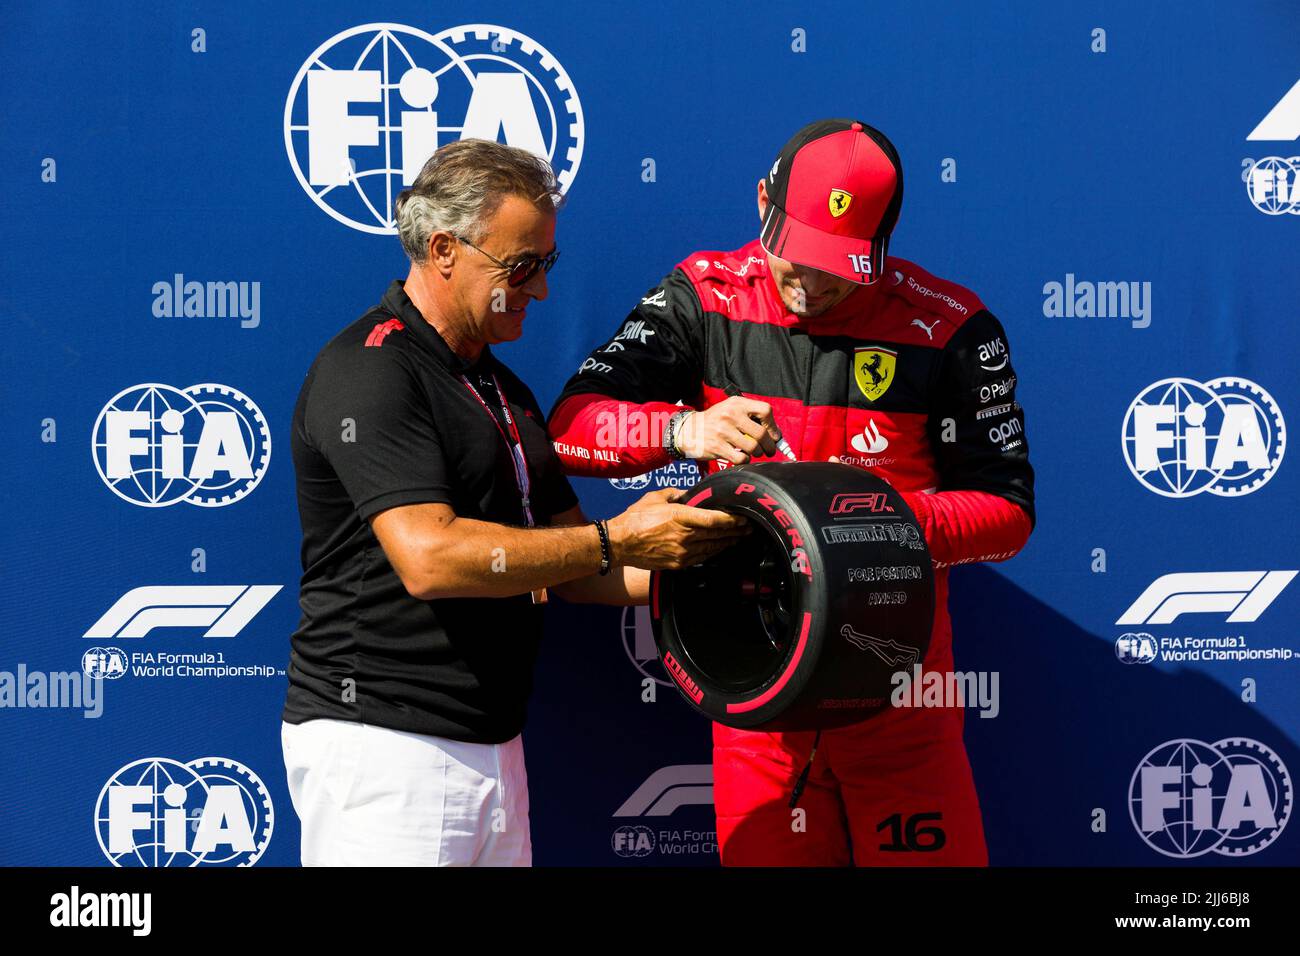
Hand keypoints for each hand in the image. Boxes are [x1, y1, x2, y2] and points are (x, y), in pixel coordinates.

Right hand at [607, 497, 750, 569]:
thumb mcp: (655, 497)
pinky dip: (713, 552)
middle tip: (748, 527)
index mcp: (679, 516)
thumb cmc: (634, 518)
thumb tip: (687, 494)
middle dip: (736, 531)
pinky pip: (702, 558)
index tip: (743, 517)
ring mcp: (682, 552)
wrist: (619, 543)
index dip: (732, 520)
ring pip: (712, 547)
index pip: (714, 519)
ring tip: (739, 538)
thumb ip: (675, 493)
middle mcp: (684, 535)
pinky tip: (720, 548)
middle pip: (718, 534)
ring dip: (728, 542)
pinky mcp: (678, 563)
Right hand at [675, 397, 781, 464]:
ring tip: (754, 452)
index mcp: (737, 404)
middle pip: (761, 433)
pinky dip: (745, 460)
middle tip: (769, 450)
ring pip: (753, 448)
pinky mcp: (717, 446)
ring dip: (757, 453)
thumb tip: (775, 434)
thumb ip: (751, 416)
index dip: (773, 425)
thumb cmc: (716, 421)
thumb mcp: (731, 409)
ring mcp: (723, 431)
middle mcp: (730, 415)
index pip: (765, 410)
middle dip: (769, 445)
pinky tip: (741, 457)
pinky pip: (741, 458)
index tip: (773, 434)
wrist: (688, 429)